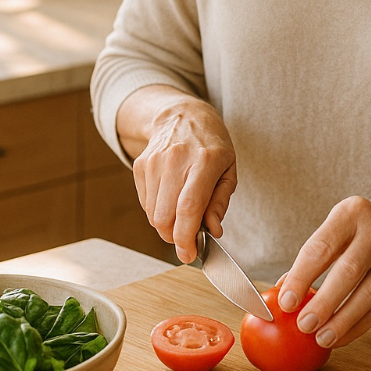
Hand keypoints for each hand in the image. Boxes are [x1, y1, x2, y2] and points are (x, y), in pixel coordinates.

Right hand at [128, 95, 236, 263]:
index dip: (186, 237)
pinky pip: (145, 203)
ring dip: (166, 226)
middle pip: (165, 216)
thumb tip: (213, 231)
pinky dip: (157, 211)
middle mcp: (176, 160)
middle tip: (188, 239)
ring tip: (181, 215)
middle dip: (175, 237)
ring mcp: (155, 162)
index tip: (188, 255)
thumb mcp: (229, 170)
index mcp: (205, 161)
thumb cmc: (212, 146)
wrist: (183, 116)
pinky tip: (170, 199)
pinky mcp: (141, 165)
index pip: (188, 207)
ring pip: (152, 214)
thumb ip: (220, 202)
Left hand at [276, 195, 370, 348]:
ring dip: (343, 320)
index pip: (321, 247)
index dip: (302, 276)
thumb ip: (315, 254)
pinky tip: (343, 337)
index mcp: (352, 212)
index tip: (286, 302)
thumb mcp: (343, 227)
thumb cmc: (368, 231)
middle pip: (348, 271)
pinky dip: (361, 324)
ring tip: (322, 338)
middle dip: (324, 302)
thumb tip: (282, 289)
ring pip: (369, 292)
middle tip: (304, 325)